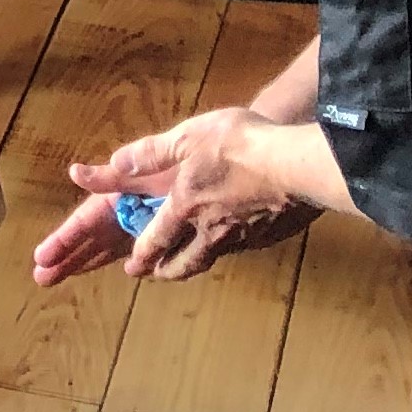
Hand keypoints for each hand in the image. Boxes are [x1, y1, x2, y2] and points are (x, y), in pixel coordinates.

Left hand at [32, 108, 321, 286]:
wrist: (296, 166)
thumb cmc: (238, 145)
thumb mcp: (188, 137)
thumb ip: (152, 152)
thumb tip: (116, 162)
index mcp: (185, 206)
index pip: (156, 238)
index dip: (142, 253)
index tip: (131, 268)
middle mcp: (210, 230)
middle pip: (182, 261)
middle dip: (165, 270)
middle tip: (154, 274)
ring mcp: (241, 237)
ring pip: (211, 258)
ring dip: (193, 265)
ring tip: (187, 266)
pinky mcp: (267, 236)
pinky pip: (241, 249)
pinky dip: (228, 250)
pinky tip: (233, 244)